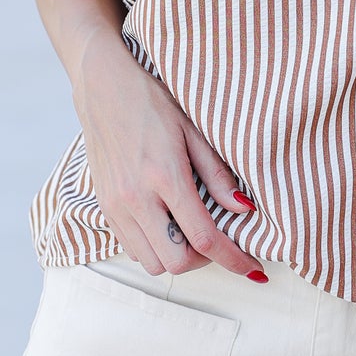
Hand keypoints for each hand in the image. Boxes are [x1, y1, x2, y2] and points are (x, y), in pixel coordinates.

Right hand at [73, 31, 265, 279]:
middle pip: (176, 262)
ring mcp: (116, 205)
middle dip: (205, 261)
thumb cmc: (152, 102)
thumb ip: (218, 175)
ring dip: (177, 258)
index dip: (233, 259)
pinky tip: (166, 225)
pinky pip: (131, 249)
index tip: (253, 267)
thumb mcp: (193, 130)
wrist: (103, 87)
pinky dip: (153, 248)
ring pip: (151, 263)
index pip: (204, 238)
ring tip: (191, 233)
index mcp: (165, 176)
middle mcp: (136, 198)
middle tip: (219, 242)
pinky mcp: (104, 207)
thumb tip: (245, 210)